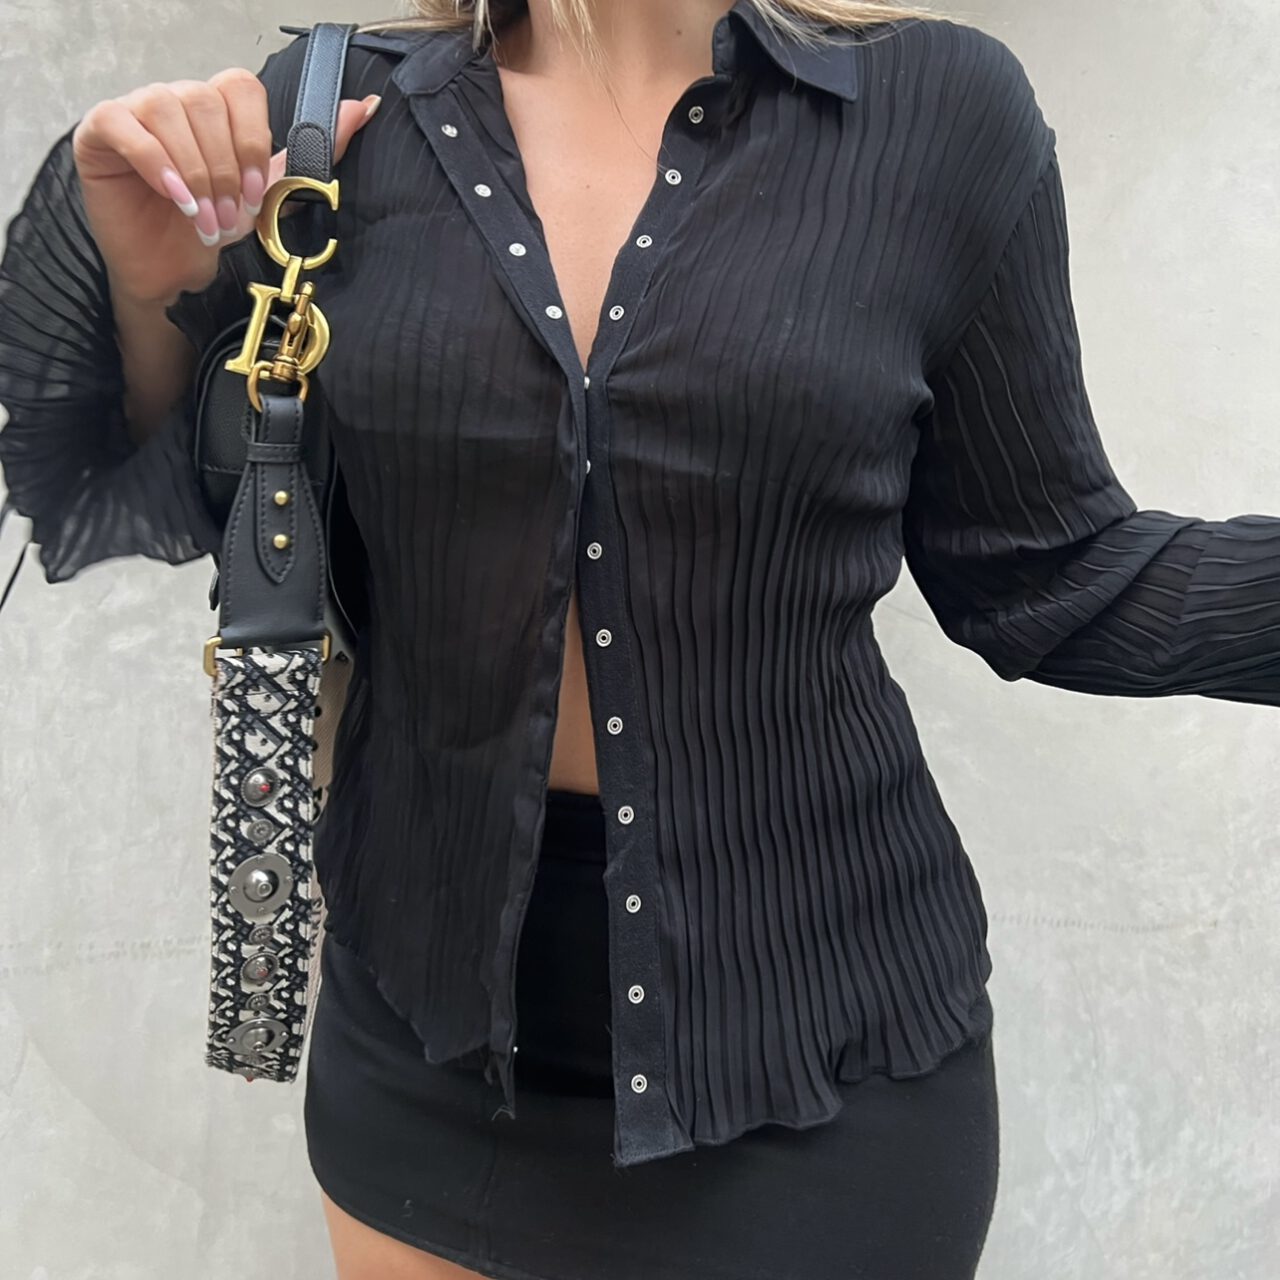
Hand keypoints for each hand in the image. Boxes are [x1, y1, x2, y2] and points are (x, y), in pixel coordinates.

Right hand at [71, 68, 380, 307]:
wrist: (171, 273)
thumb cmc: (212, 229)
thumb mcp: (268, 194)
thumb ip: (309, 153)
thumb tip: (361, 110)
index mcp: (215, 108)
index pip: (240, 87)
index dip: (251, 137)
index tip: (256, 190)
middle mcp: (175, 100)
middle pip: (205, 101)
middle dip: (225, 167)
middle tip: (230, 216)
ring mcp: (135, 110)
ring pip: (168, 111)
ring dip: (195, 173)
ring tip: (204, 218)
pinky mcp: (100, 132)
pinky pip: (126, 126)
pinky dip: (158, 165)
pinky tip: (177, 200)